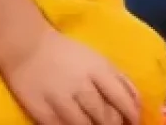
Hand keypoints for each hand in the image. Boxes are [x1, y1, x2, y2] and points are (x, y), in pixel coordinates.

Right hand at [0, 24, 140, 123]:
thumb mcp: (97, 60)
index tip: (136, 121)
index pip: (122, 96)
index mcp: (100, 69)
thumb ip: (116, 78)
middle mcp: (83, 85)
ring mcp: (62, 100)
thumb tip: (134, 99)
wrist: (29, 48)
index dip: (132, 113)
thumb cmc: (68, 53)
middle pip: (105, 115)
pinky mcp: (43, 112)